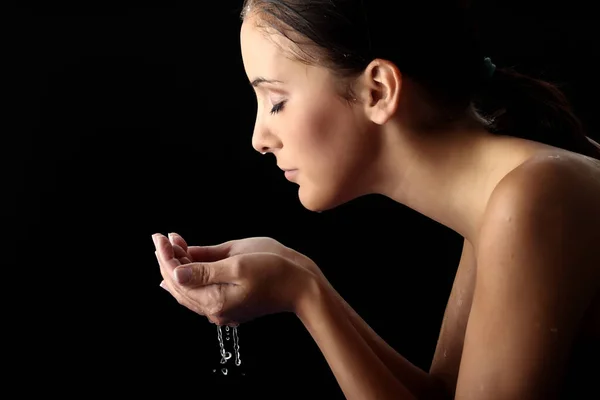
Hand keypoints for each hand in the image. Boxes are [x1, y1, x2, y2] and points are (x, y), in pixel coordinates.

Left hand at [153, 233, 316, 325]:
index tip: (160, 237)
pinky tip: (184, 264)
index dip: (166, 257)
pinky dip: (192, 273)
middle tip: (159, 239)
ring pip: (189, 289)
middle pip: (179, 286)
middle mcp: (215, 309)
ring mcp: (223, 307)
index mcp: (214, 300)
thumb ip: (204, 269)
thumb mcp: (238, 264)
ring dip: (178, 266)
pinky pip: (202, 290)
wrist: (303, 286)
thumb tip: (175, 274)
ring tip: (170, 245)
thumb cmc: (276, 271)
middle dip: (167, 260)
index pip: (177, 279)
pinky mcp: (230, 302)